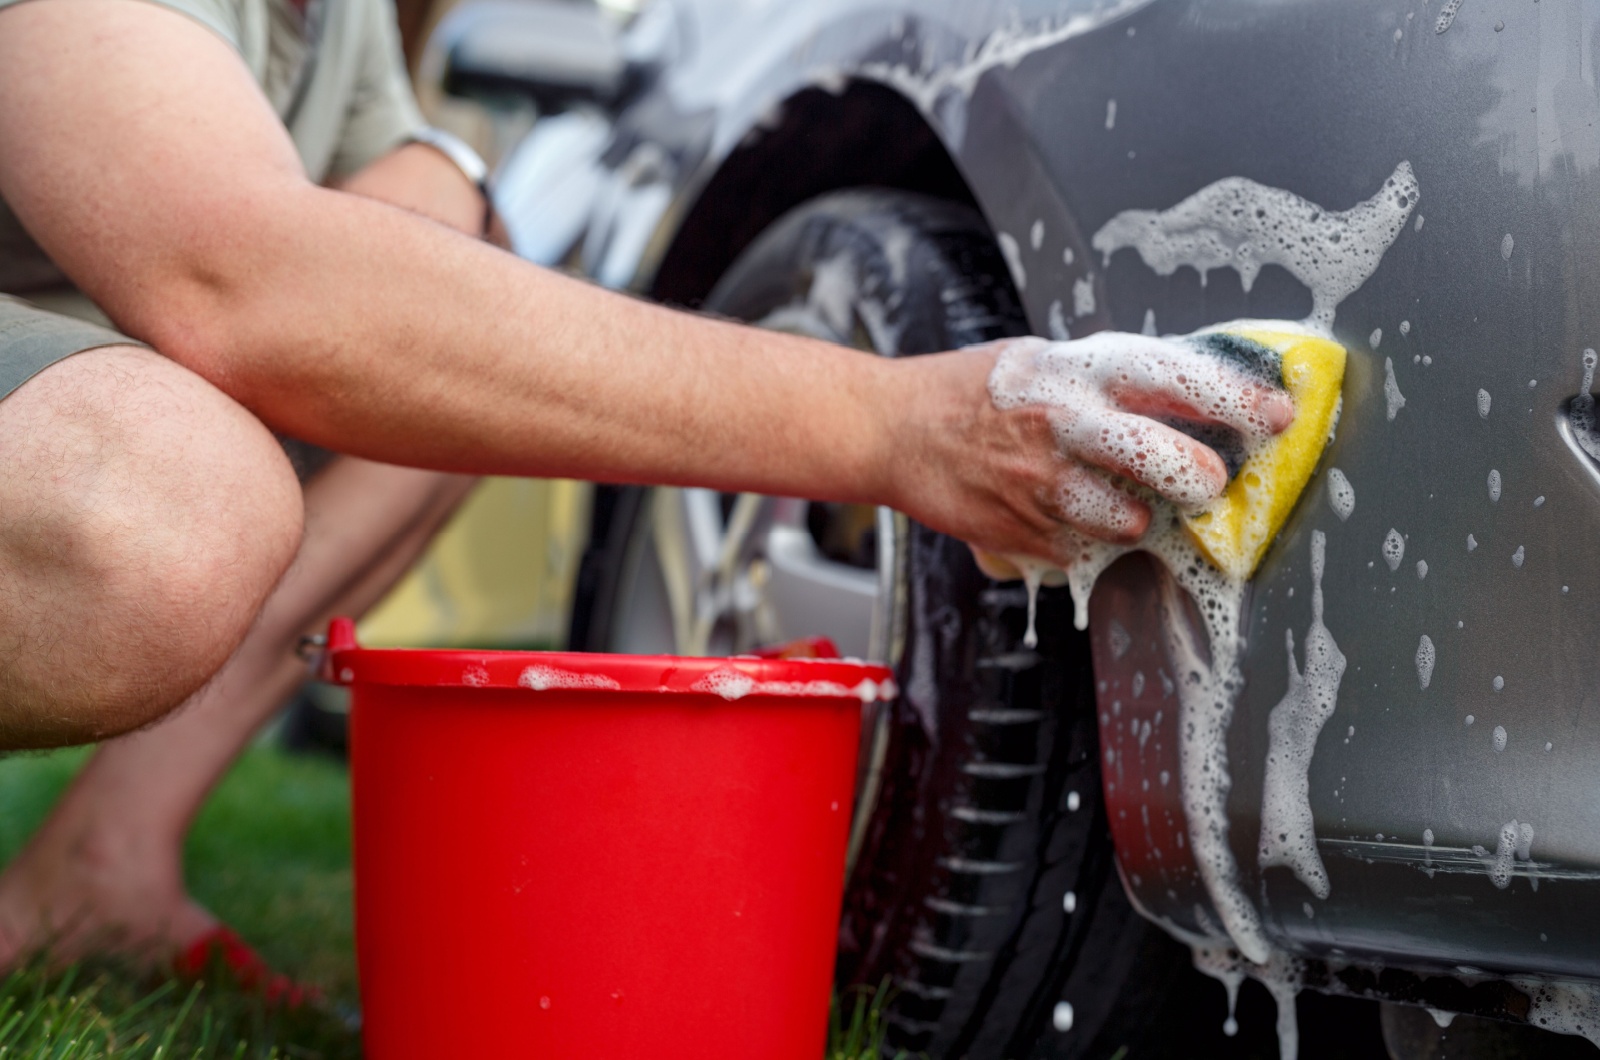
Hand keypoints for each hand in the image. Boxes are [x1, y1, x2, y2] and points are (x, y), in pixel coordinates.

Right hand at [881, 335, 1292, 569]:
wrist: (894, 428)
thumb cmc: (977, 389)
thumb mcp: (1048, 359)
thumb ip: (1114, 380)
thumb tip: (1195, 396)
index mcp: (1078, 372)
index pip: (1174, 379)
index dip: (1234, 400)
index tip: (1278, 416)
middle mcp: (1065, 425)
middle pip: (1164, 460)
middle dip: (1200, 476)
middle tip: (1205, 480)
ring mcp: (1042, 486)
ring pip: (1129, 520)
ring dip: (1137, 516)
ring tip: (1117, 497)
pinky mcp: (1024, 534)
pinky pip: (1085, 548)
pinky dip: (1087, 536)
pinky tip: (1062, 512)